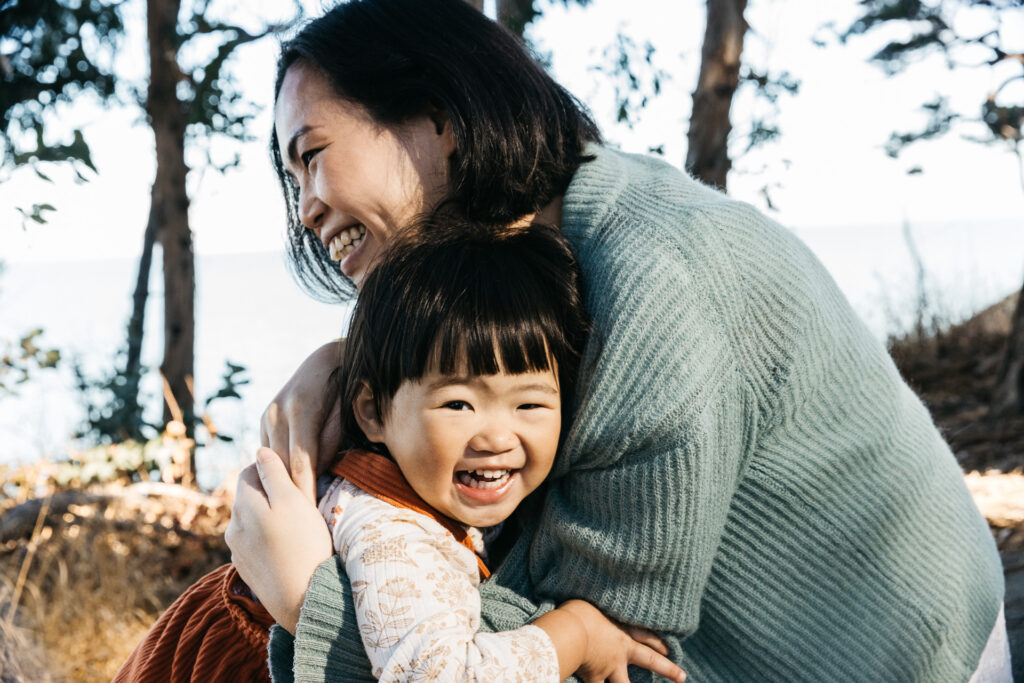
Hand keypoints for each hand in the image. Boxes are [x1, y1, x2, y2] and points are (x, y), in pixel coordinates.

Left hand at [225, 448, 333, 633]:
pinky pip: (256, 544)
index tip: (294, 476)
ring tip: (296, 526)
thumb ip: (274, 473)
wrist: (303, 598)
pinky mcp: (247, 571)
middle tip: (299, 500)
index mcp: (242, 505)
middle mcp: (233, 527)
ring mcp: (238, 552)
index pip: (249, 471)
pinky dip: (269, 539)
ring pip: (252, 521)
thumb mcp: (292, 499)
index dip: (271, 468)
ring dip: (269, 518)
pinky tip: (289, 548)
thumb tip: (260, 451)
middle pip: (249, 497)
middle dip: (270, 494)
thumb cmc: (303, 543)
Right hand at [260, 341, 343, 500]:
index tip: (310, 516)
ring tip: (290, 512)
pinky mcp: (264, 419)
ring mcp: (267, 415)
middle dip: (290, 494)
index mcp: (301, 410)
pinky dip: (277, 469)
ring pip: (271, 460)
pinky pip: (269, 451)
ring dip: (280, 484)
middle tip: (300, 523)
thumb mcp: (345, 415)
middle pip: (281, 465)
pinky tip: (285, 487)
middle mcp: (277, 413)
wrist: (328, 361)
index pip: (301, 462)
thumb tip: (317, 472)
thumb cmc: (346, 390)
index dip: (305, 492)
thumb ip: (330, 443)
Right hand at [560, 600, 685, 682]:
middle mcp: (620, 650)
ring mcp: (609, 666)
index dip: (658, 643)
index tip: (670, 649)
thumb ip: (597, 603)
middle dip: (666, 669)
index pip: (645, 635)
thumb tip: (592, 587)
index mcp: (621, 628)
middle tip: (682, 677)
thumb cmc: (579, 610)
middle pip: (649, 660)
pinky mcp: (594, 677)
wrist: (570, 630)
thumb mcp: (592, 600)